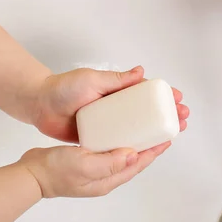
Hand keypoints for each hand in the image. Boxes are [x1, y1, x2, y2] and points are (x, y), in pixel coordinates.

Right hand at [19, 141, 170, 197]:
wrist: (31, 173)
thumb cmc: (55, 171)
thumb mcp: (84, 165)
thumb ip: (110, 162)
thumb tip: (134, 155)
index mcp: (109, 178)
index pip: (139, 162)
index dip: (155, 149)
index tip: (168, 135)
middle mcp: (107, 174)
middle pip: (136, 157)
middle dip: (151, 143)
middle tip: (162, 127)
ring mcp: (98, 167)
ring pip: (125, 151)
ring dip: (138, 138)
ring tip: (147, 124)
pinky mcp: (89, 158)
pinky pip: (111, 146)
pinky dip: (121, 136)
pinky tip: (121, 126)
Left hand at [32, 66, 188, 142]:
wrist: (39, 106)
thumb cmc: (63, 88)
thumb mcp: (91, 79)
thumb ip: (115, 78)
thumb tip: (141, 71)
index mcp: (117, 89)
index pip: (146, 92)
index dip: (164, 95)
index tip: (179, 99)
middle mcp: (116, 106)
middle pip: (147, 111)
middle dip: (167, 113)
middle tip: (182, 119)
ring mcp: (109, 123)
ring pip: (137, 128)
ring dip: (156, 131)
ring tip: (173, 134)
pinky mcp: (99, 137)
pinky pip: (120, 142)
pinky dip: (136, 145)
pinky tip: (148, 150)